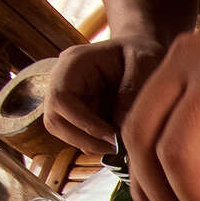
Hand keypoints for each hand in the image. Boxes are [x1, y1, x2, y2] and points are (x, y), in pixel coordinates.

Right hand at [43, 36, 165, 153]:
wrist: (141, 51)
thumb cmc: (142, 51)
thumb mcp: (145, 62)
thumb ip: (133, 90)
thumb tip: (120, 126)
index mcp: (74, 63)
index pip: (60, 98)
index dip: (82, 122)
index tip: (112, 136)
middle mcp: (64, 82)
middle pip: (54, 120)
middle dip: (84, 139)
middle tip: (118, 149)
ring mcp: (70, 100)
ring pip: (65, 132)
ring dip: (92, 145)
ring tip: (123, 147)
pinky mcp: (80, 113)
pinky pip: (80, 136)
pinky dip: (99, 145)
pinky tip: (121, 143)